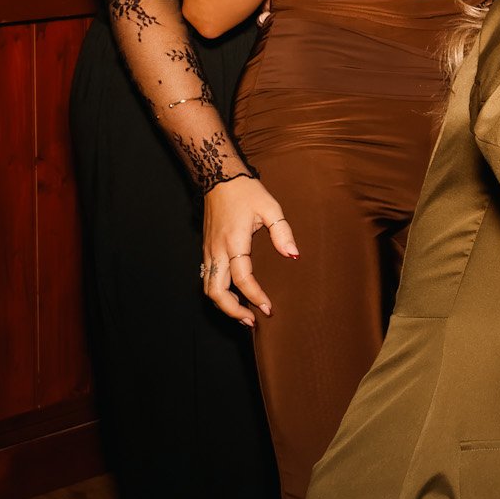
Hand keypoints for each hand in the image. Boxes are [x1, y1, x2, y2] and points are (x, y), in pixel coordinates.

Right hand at [200, 175, 298, 325]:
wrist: (219, 178)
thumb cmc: (246, 192)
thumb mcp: (270, 207)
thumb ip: (282, 232)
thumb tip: (293, 255)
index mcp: (234, 242)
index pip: (242, 279)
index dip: (255, 297)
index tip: (268, 309)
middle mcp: (217, 250)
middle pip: (215, 292)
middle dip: (232, 311)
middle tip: (252, 321)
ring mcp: (208, 251)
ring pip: (208, 288)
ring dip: (224, 305)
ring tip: (244, 315)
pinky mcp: (206, 250)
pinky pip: (208, 279)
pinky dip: (219, 293)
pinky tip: (234, 297)